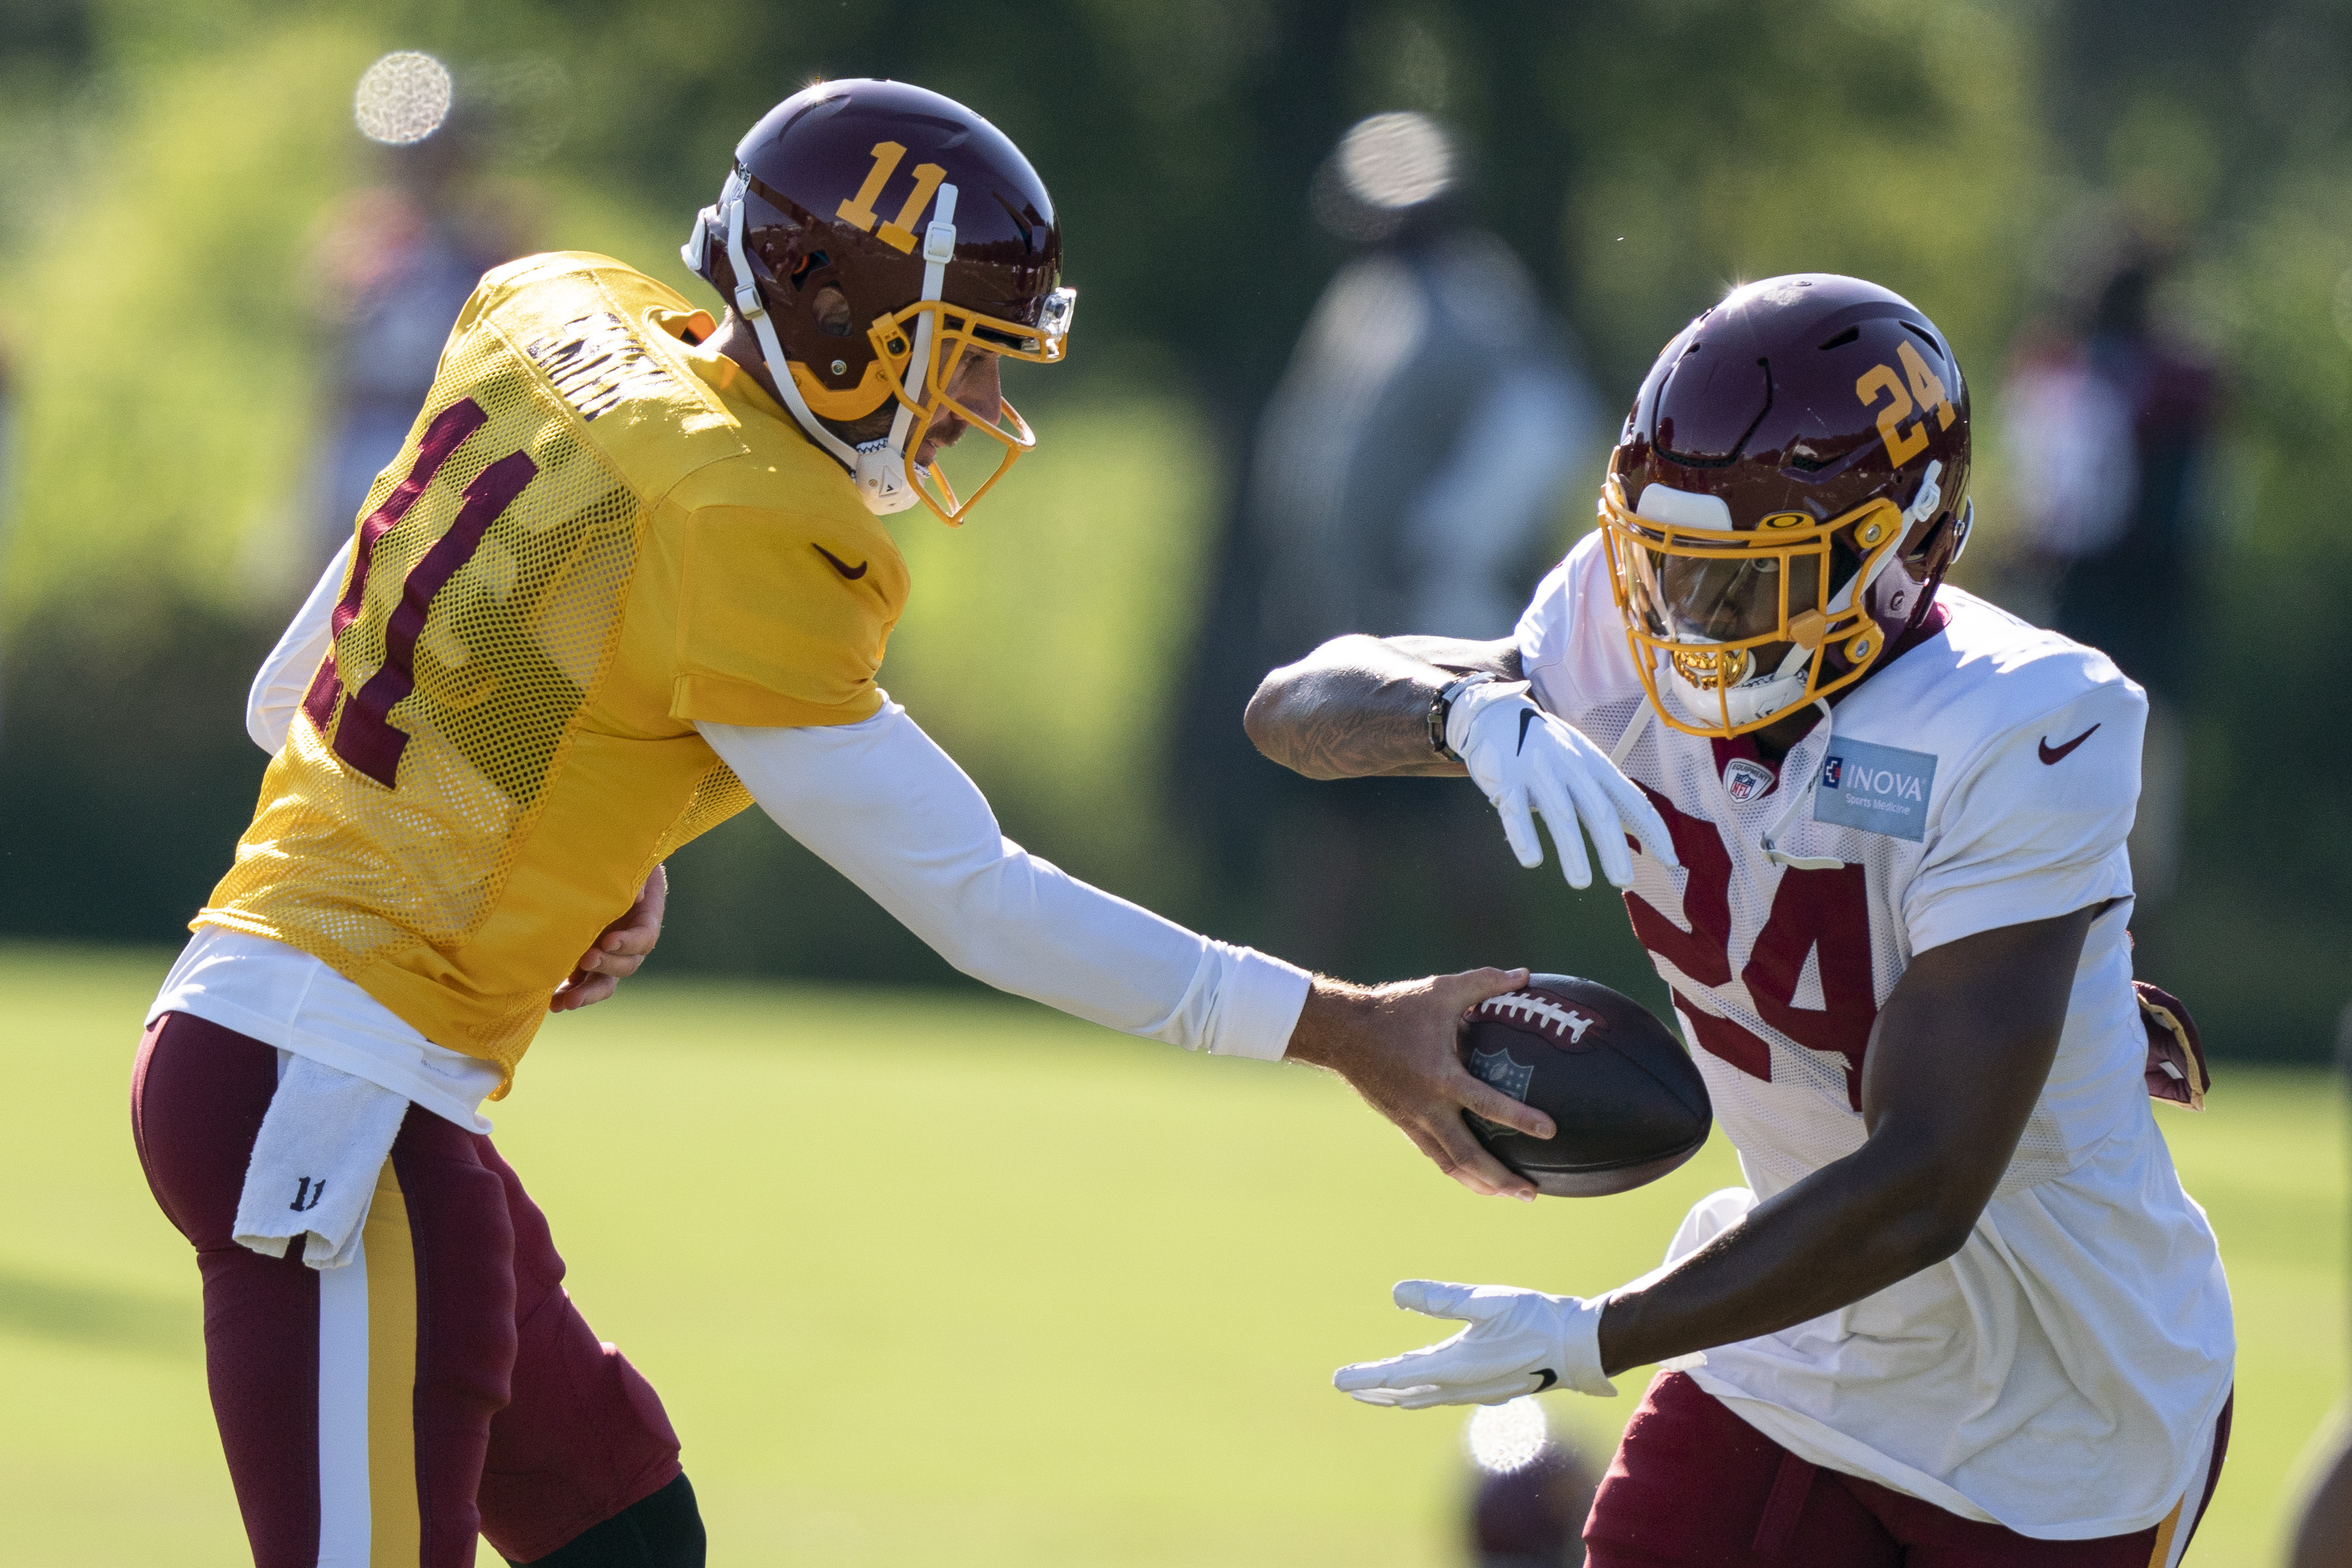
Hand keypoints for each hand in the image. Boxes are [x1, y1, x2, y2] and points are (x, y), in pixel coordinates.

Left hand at [550, 864, 667, 1012]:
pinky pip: (579, 982)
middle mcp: (628, 943)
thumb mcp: (629, 862)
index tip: (608, 940)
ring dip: (586, 993)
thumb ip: (634, 877)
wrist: (598, 867)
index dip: (629, 943)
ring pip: (603, 982)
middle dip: (606, 967)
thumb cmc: (616, 859)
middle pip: (626, 966)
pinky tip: (551, 1002)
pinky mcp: (584, 960)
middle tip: (587, 960)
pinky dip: (567, 992)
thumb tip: (636, 896)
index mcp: (644, 919)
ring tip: (565, 1002)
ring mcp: (606, 954)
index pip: (644, 938)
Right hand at [1287, 968, 1556, 1199]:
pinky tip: (1476, 1177)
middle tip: (1533, 1193)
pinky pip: (1435, 1156)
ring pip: (1451, 1165)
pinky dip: (1458, 1171)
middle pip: (1469, 1157)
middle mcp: (1428, 1108)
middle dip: (1502, 1180)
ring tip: (1512, 1195)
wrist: (1343, 1033)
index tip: (1551, 1131)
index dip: (1520, 1120)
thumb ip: (1484, 983)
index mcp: (1441, 1077)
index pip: (1487, 1104)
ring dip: (1482, 1185)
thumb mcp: (1441, 991)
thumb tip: (1525, 975)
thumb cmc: (1396, 1009)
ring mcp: (1413, 1121)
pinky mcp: (1403, 1125)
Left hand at [1333, 1279, 1616, 1408]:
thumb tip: (1396, 1294)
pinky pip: (1445, 1394)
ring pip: (1426, 1395)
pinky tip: (1422, 1385)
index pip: (1398, 1376)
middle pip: (1406, 1392)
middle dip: (1374, 1390)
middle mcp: (1463, 1386)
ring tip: (1374, 1392)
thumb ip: (1441, 1298)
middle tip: (1345, 1387)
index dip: (1366, 1377)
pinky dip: (1423, 1390)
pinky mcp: (1492, 1387)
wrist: (1582, 1346)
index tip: (1338, 1381)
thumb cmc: (1537, 1318)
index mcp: (1457, 1366)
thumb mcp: (1487, 1300)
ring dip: (1397, 1393)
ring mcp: (1478, 1390)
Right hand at [1447, 681, 1676, 888]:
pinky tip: (1533, 860)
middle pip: (1598, 811)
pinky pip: (1515, 811)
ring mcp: (1538, 771)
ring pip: (1559, 814)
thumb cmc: (1547, 748)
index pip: (1632, 800)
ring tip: (1581, 882)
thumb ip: (1606, 791)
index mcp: (1595, 764)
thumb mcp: (1582, 761)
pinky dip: (1524, 836)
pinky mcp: (1505, 779)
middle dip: (1613, 848)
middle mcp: (1571, 766)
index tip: (1670, 861)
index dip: (1654, 830)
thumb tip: (1641, 828)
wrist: (1496, 715)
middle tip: (1623, 881)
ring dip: (1572, 850)